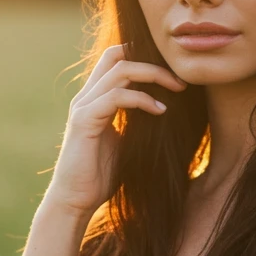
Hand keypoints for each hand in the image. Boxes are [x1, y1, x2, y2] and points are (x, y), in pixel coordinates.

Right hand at [44, 43, 187, 217]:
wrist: (75, 201)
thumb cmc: (100, 176)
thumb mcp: (126, 142)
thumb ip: (138, 122)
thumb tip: (167, 111)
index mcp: (95, 98)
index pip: (116, 59)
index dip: (144, 57)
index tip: (174, 74)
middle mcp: (87, 96)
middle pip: (117, 54)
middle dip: (153, 61)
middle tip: (180, 78)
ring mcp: (83, 106)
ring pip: (120, 70)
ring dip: (153, 75)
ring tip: (177, 89)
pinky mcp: (84, 121)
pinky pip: (117, 96)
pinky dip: (142, 100)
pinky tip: (160, 111)